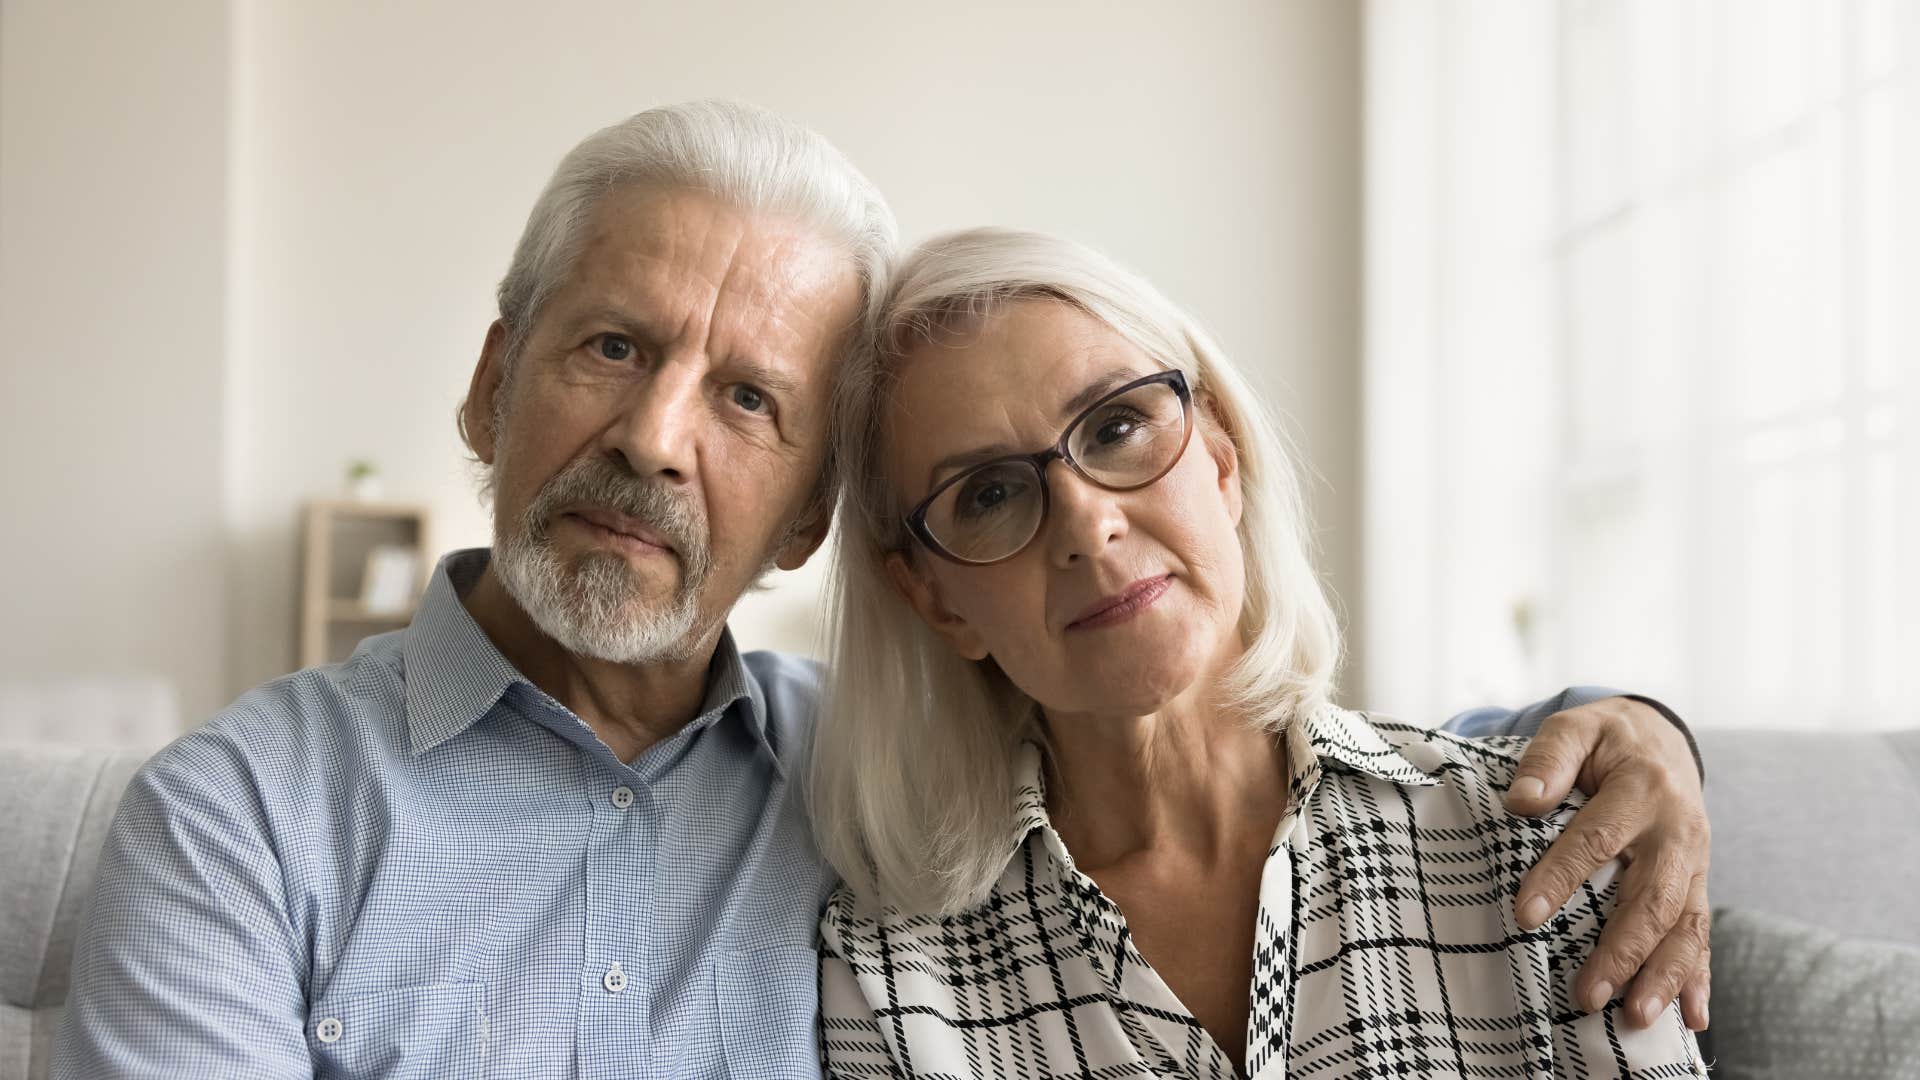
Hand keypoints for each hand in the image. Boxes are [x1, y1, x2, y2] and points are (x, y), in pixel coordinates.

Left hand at [1504, 696, 1710, 1031]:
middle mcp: (1676, 830)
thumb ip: (1549, 758)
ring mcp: (1695, 861)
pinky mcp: (1699, 883)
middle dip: (1621, 950)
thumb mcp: (1576, 729)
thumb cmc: (1605, 740)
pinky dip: (1699, 977)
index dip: (1561, 878)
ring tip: (1635, 1017)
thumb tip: (1522, 799)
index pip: (1597, 838)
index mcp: (1642, 787)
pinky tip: (1694, 1018)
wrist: (1661, 738)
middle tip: (1586, 993)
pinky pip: (1704, 934)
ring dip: (1663, 975)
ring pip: (1685, 924)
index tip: (1525, 916)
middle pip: (1653, 897)